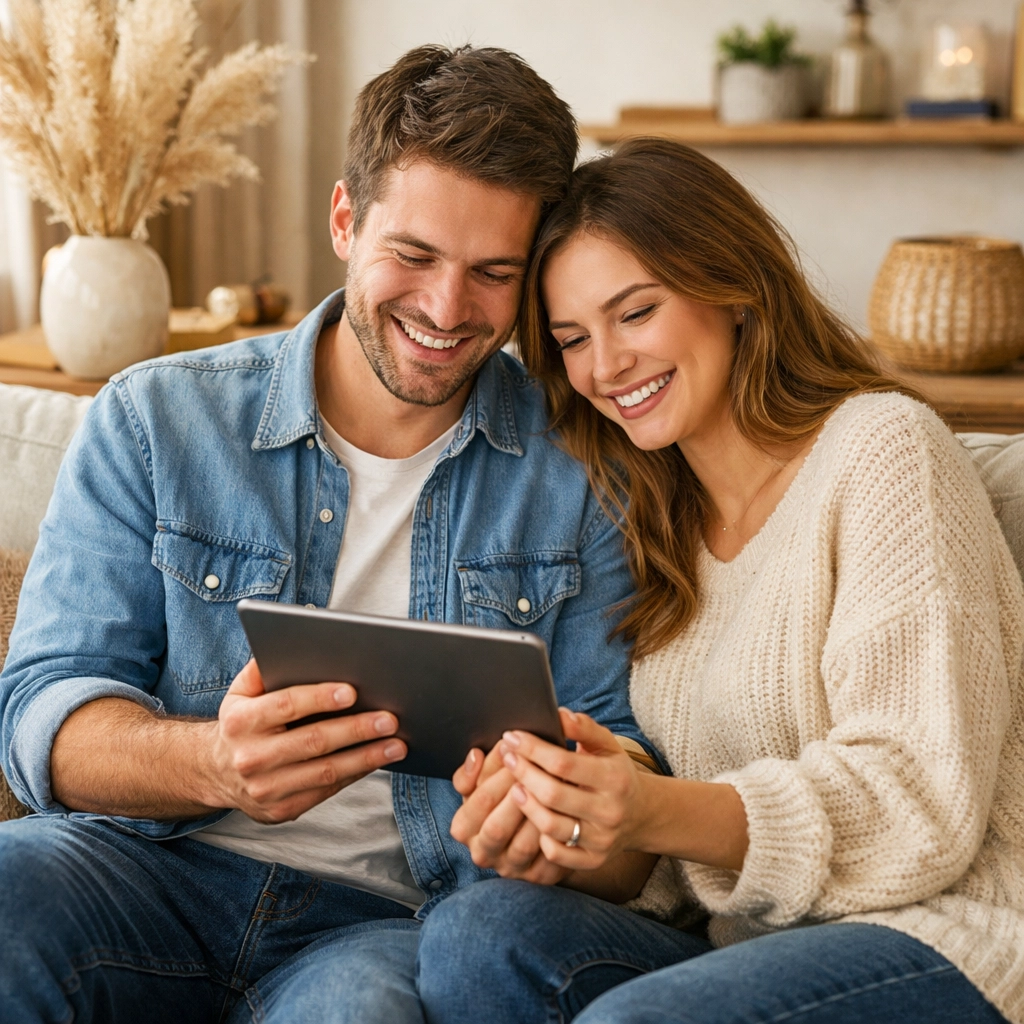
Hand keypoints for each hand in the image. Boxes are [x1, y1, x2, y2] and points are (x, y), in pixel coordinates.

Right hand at [203, 659, 406, 822]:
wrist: (215, 772)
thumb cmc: (242, 722)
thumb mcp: (240, 692)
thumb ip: (262, 668)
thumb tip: (291, 642)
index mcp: (240, 721)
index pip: (286, 705)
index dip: (320, 698)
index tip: (352, 691)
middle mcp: (250, 758)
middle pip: (313, 741)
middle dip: (357, 729)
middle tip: (390, 719)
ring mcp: (266, 789)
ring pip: (326, 772)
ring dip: (367, 757)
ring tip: (397, 744)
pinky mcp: (281, 810)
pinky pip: (326, 791)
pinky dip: (356, 774)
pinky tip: (377, 760)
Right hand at [449, 742, 567, 884]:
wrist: (527, 823)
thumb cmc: (500, 796)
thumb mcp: (480, 782)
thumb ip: (472, 770)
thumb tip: (475, 755)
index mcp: (464, 828)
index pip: (479, 802)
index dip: (497, 776)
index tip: (514, 753)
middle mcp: (483, 852)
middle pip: (497, 827)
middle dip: (517, 797)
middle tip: (536, 773)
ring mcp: (510, 868)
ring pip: (524, 845)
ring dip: (538, 816)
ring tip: (553, 789)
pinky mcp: (537, 876)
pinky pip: (548, 859)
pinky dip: (556, 836)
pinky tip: (566, 812)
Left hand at [501, 708, 646, 870]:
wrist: (642, 814)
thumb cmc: (616, 772)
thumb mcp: (608, 745)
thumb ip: (584, 727)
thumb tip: (558, 714)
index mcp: (614, 778)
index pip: (563, 763)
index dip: (532, 749)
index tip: (512, 737)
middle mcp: (609, 811)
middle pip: (552, 794)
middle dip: (523, 772)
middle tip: (507, 757)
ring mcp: (601, 839)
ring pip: (550, 826)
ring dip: (526, 805)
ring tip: (514, 786)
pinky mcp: (593, 860)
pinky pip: (557, 855)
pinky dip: (540, 838)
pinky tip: (533, 818)